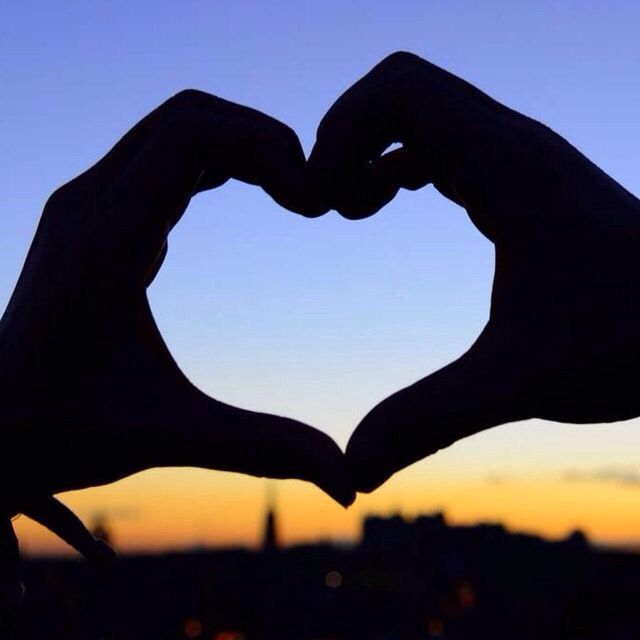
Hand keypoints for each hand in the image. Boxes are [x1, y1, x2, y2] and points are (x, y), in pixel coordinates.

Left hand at [0, 90, 353, 573]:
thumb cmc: (61, 434)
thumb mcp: (171, 436)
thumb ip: (264, 448)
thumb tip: (347, 480)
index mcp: (105, 239)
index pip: (191, 134)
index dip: (266, 147)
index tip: (310, 203)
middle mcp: (89, 203)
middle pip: (188, 117)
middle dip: (262, 139)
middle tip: (309, 195)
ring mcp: (87, 205)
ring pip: (174, 131)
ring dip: (239, 147)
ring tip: (290, 193)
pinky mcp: (93, 218)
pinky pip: (160, 159)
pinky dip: (214, 163)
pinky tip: (248, 195)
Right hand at [308, 52, 639, 491]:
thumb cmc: (635, 340)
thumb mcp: (522, 383)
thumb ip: (428, 421)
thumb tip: (354, 471)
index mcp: (507, 169)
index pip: (398, 91)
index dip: (337, 135)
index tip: (325, 207)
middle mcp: (509, 143)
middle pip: (396, 87)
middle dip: (342, 138)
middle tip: (332, 208)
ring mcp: (512, 154)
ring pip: (415, 106)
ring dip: (366, 147)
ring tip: (353, 211)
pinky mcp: (512, 173)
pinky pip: (435, 136)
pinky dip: (393, 160)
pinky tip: (386, 205)